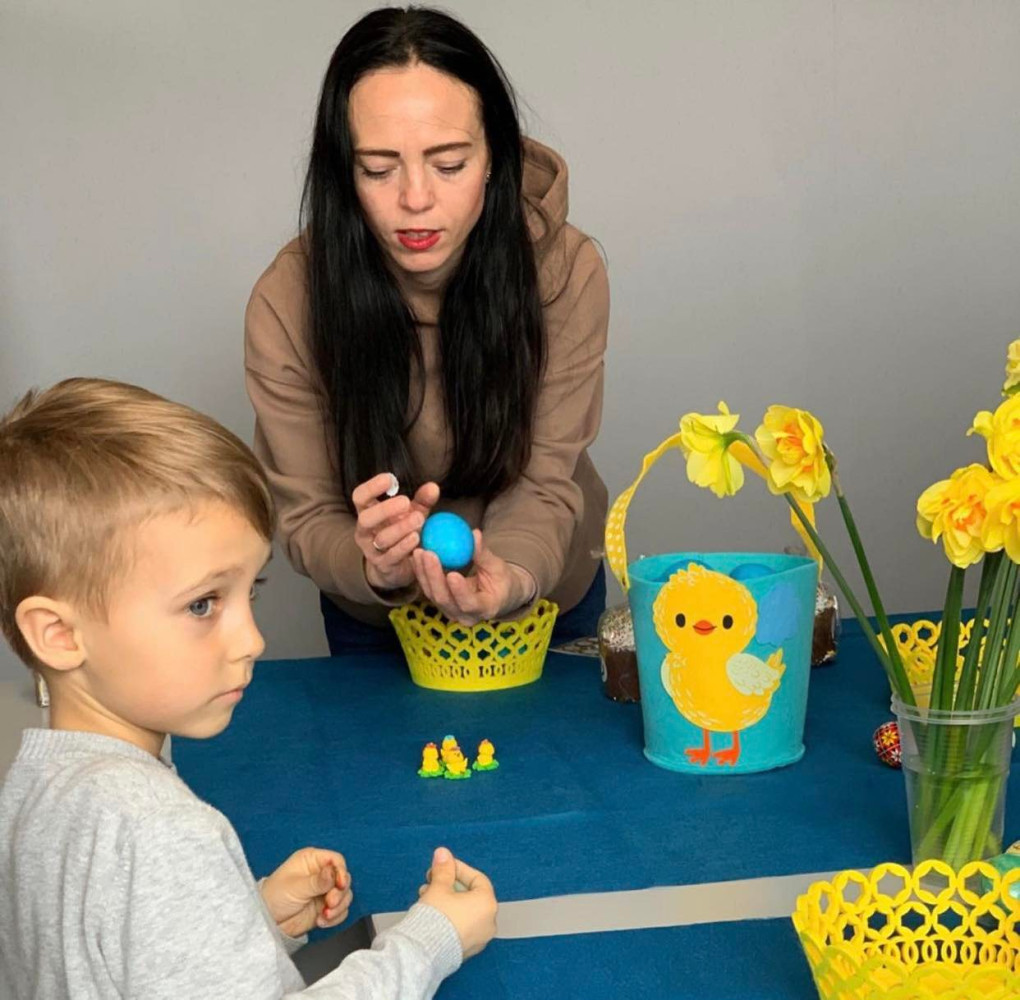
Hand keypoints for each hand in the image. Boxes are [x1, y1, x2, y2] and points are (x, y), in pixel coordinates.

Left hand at [260, 847, 352, 937]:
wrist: (267, 922)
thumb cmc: (275, 897)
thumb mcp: (296, 887)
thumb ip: (317, 881)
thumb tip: (334, 872)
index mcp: (312, 861)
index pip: (336, 861)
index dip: (341, 872)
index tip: (340, 885)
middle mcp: (321, 874)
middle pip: (344, 879)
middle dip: (340, 893)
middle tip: (330, 903)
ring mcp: (324, 892)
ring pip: (345, 895)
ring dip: (339, 907)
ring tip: (325, 915)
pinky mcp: (325, 908)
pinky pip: (341, 911)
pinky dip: (335, 917)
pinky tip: (322, 921)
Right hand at [352, 474, 439, 591]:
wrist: (397, 566)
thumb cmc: (402, 532)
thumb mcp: (412, 514)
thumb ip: (422, 501)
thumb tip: (433, 487)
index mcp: (368, 512)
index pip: (360, 497)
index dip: (371, 487)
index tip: (390, 479)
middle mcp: (365, 531)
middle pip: (365, 518)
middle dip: (385, 509)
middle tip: (406, 502)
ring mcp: (372, 549)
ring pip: (381, 538)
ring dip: (400, 528)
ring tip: (419, 520)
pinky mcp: (383, 565)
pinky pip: (391, 555)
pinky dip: (404, 546)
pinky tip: (416, 538)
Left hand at [412, 530, 535, 625]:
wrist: (497, 595)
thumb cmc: (502, 580)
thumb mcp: (498, 567)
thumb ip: (484, 554)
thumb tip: (474, 534)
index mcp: (484, 609)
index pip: (469, 603)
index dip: (459, 590)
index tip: (452, 573)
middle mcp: (464, 615)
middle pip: (444, 599)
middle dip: (433, 576)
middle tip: (428, 553)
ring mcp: (450, 611)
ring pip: (432, 595)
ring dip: (423, 573)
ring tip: (419, 551)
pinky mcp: (441, 604)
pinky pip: (428, 589)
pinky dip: (422, 573)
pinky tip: (417, 556)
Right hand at [418, 847, 496, 958]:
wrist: (424, 953)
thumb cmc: (436, 920)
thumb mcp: (439, 887)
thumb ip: (443, 869)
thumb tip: (443, 854)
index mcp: (487, 904)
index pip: (477, 878)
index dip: (459, 869)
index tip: (444, 866)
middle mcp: (488, 922)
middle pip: (470, 895)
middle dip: (449, 885)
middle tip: (433, 879)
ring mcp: (479, 938)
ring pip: (464, 911)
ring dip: (446, 899)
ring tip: (426, 895)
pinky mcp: (467, 950)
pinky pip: (461, 926)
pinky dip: (450, 916)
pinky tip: (432, 912)